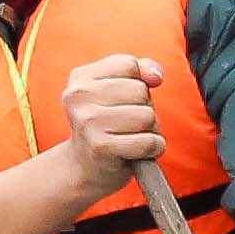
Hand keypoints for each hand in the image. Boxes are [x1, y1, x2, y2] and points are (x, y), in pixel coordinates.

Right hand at [59, 51, 162, 171]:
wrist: (85, 168)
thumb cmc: (107, 126)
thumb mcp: (117, 90)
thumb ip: (139, 71)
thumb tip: (155, 75)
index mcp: (80, 78)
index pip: (129, 65)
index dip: (139, 83)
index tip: (125, 100)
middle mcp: (79, 96)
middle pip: (140, 90)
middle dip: (144, 108)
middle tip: (126, 124)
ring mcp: (88, 122)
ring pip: (147, 115)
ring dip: (149, 129)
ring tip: (130, 136)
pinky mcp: (101, 147)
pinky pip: (148, 141)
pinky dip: (153, 148)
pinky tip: (138, 152)